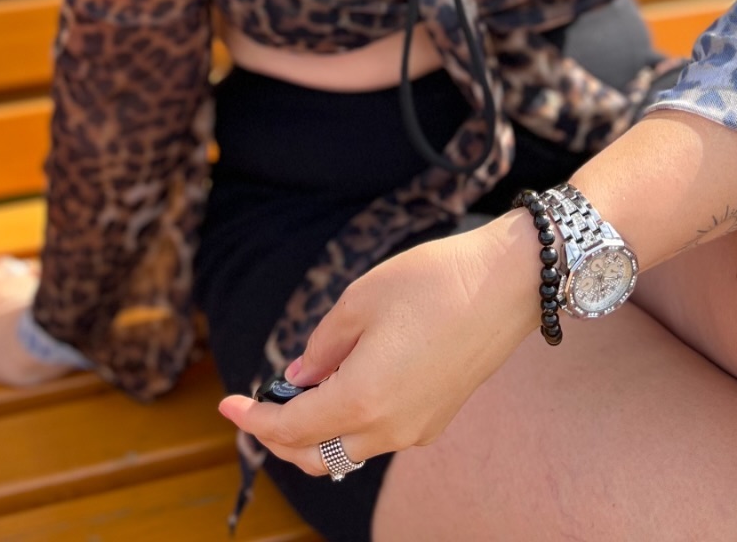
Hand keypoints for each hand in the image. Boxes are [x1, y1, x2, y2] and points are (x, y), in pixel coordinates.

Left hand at [219, 211, 540, 472]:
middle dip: (279, 437)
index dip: (254, 419)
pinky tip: (342, 386)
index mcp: (362, 399)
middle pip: (316, 454)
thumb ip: (322, 346)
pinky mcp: (436, 419)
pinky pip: (379, 436)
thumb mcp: (361, 300)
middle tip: (257, 406)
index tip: (228, 403)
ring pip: (348, 451)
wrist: (508, 284)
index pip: (291, 427)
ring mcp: (416, 429)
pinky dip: (349, 424)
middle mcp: (389, 428)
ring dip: (315, 434)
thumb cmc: (434, 282)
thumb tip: (299, 376)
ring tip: (296, 394)